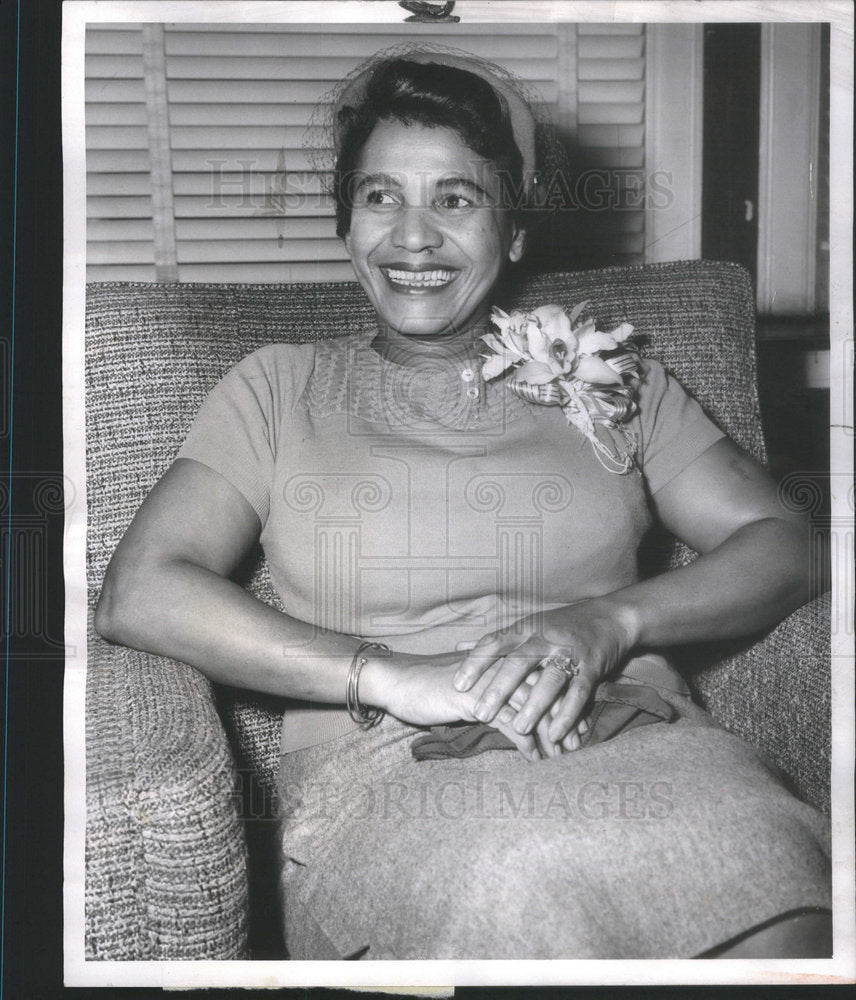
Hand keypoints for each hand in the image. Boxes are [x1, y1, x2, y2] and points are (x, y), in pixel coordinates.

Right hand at [363, 649, 564, 760]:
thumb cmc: (432, 685)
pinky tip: (535, 759)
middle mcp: (502, 668)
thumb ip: (494, 690)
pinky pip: (510, 724)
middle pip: (546, 694)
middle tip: (579, 745)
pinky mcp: (477, 702)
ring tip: (563, 756)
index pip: (544, 679)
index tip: (579, 725)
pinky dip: (526, 744)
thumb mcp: (471, 685)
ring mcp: (491, 684)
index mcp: (503, 660)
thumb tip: (514, 707)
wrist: (399, 681)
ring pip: (533, 710)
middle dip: (565, 720)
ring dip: (551, 735)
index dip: (564, 703)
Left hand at [453, 598, 638, 743]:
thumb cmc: (561, 626)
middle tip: (480, 713)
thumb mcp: (528, 626)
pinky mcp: (592, 667)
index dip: (476, 662)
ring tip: (518, 728)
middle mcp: (545, 638)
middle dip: (499, 689)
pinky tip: (555, 734)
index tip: (457, 684)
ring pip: (549, 680)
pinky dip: (567, 714)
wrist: (611, 616)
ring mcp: (569, 652)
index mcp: (526, 628)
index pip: (495, 643)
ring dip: (533, 705)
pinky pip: (579, 693)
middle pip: (519, 663)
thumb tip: (457, 645)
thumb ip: (496, 641)